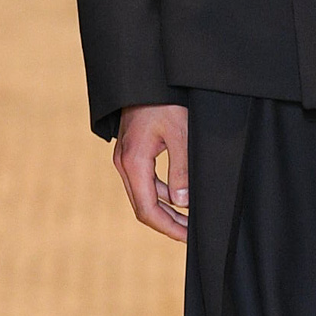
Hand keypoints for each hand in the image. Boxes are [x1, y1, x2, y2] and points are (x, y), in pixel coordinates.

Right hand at [115, 103, 189, 240]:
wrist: (145, 78)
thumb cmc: (164, 101)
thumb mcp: (180, 133)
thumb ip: (181, 169)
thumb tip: (182, 203)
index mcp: (133, 163)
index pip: (147, 210)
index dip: (168, 228)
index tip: (188, 237)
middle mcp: (124, 164)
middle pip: (143, 207)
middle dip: (168, 223)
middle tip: (192, 234)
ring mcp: (126, 158)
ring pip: (145, 195)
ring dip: (167, 210)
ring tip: (190, 220)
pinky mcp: (132, 152)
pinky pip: (146, 181)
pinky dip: (163, 193)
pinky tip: (181, 197)